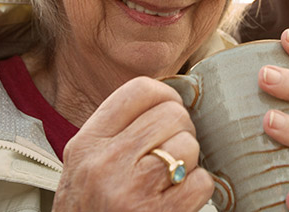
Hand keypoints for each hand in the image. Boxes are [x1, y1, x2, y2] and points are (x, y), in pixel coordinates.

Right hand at [53, 77, 213, 211]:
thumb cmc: (92, 211)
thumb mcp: (86, 165)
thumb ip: (118, 131)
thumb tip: (169, 98)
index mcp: (87, 144)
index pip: (139, 90)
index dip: (165, 95)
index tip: (169, 109)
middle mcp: (105, 163)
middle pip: (173, 114)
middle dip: (181, 131)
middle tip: (169, 153)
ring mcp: (131, 190)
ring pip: (189, 145)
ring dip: (189, 162)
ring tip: (168, 180)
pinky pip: (202, 181)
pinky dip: (197, 190)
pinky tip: (176, 200)